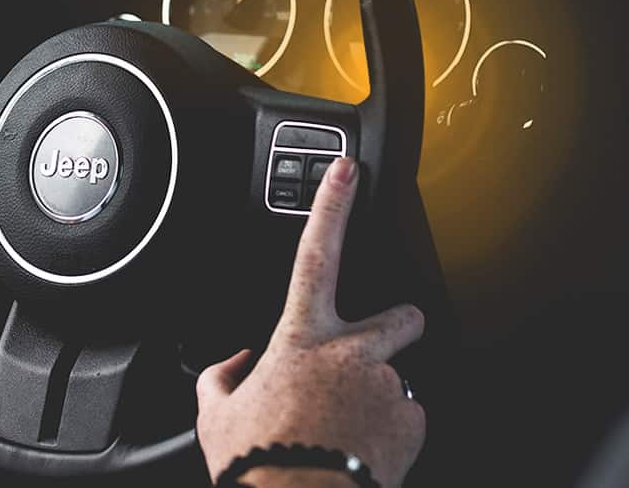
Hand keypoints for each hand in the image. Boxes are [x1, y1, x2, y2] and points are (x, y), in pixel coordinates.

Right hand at [195, 158, 425, 487]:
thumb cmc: (260, 461)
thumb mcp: (217, 413)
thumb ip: (223, 377)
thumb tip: (236, 365)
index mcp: (302, 340)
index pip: (316, 254)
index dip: (331, 206)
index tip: (346, 171)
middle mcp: (353, 355)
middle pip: (399, 316)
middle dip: (400, 321)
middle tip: (389, 336)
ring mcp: (388, 388)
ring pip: (396, 379)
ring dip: (377, 397)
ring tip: (347, 430)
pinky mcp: (412, 424)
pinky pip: (406, 420)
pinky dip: (387, 433)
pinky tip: (360, 450)